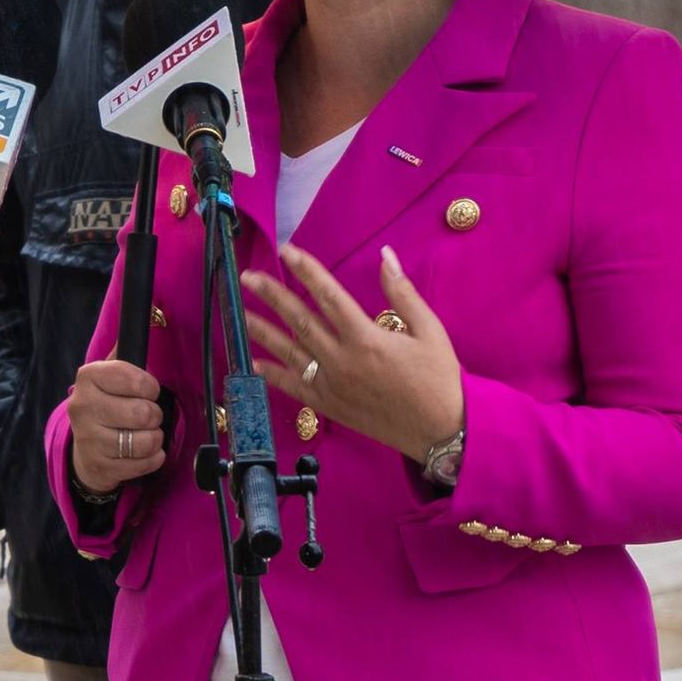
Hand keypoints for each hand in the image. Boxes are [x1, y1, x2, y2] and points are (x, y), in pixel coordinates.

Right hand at [68, 358, 167, 496]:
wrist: (84, 450)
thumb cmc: (105, 406)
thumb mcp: (109, 375)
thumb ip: (127, 353)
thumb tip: (153, 313)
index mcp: (88, 377)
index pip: (132, 377)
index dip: (149, 386)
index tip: (148, 390)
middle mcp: (83, 406)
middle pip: (143, 412)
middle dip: (154, 415)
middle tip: (147, 416)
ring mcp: (89, 439)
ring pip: (145, 440)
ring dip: (154, 438)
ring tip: (144, 434)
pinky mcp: (100, 466)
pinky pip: (144, 463)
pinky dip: (153, 458)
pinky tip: (143, 453)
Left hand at [243, 243, 465, 464]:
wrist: (440, 429)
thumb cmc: (439, 377)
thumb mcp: (429, 329)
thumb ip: (402, 293)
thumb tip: (385, 255)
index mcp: (366, 338)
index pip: (328, 295)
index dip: (305, 270)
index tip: (286, 251)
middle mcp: (342, 360)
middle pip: (299, 321)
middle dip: (272, 296)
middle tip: (248, 278)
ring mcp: (332, 385)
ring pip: (290, 353)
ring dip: (262, 331)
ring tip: (240, 313)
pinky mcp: (330, 406)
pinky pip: (294, 387)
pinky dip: (272, 375)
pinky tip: (252, 363)